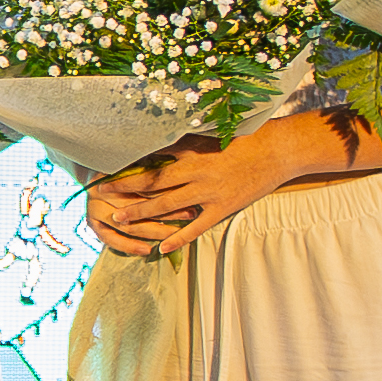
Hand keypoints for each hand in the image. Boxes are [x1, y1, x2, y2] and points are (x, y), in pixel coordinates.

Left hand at [86, 124, 300, 260]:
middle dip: (125, 187)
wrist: (280, 150)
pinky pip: (195, 227)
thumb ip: (188, 139)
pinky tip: (161, 248)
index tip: (108, 164)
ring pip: (167, 205)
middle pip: (153, 181)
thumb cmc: (249, 136)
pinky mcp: (222, 208)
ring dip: (141, 213)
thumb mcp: (215, 132)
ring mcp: (209, 192)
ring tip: (119, 219)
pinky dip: (177, 238)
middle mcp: (196, 170)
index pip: (153, 156)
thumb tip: (163, 135)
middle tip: (101, 193)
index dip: (129, 162)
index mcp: (193, 149)